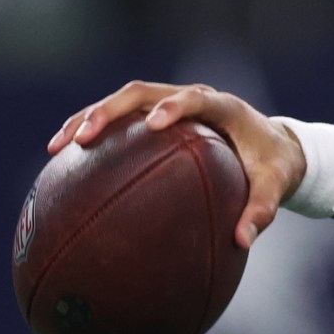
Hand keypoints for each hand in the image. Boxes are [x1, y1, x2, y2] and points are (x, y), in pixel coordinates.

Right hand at [48, 81, 306, 247]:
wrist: (276, 148)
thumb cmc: (274, 167)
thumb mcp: (275, 187)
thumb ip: (262, 211)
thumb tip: (241, 242)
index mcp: (222, 107)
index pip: (193, 98)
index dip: (173, 106)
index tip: (154, 124)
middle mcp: (192, 98)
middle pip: (141, 92)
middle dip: (109, 110)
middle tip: (84, 138)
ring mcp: (170, 103)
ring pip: (122, 102)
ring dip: (87, 119)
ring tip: (58, 147)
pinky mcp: (157, 116)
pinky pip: (121, 121)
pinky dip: (92, 134)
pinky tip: (65, 161)